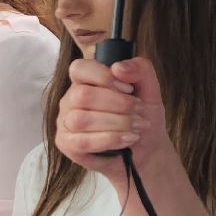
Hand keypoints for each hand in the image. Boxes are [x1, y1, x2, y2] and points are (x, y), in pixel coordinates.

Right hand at [55, 57, 171, 186]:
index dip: (103, 76)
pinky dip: (110, 139)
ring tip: (137, 127)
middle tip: (139, 112)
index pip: (79, 68)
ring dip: (116, 123)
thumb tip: (119, 67)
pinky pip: (83, 141)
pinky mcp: (66, 144)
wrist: (147, 148)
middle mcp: (70, 100)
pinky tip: (127, 139)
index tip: (128, 88)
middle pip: (82, 95)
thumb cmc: (142, 116)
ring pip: (81, 119)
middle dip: (117, 104)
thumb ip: (141, 70)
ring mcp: (65, 122)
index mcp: (85, 81)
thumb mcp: (150, 89)